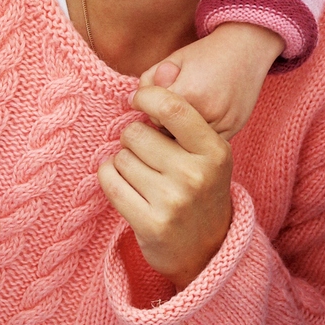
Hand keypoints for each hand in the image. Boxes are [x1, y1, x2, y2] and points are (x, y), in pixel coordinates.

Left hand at [98, 84, 233, 291]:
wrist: (208, 249)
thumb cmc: (200, 187)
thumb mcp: (205, 151)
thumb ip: (180, 114)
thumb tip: (153, 74)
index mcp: (214, 150)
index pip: (172, 106)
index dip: (146, 97)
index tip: (140, 102)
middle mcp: (196, 175)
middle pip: (136, 132)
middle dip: (134, 139)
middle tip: (149, 156)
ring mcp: (173, 202)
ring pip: (120, 158)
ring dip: (123, 163)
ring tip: (144, 177)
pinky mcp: (150, 224)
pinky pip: (109, 182)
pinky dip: (109, 179)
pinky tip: (125, 186)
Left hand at [141, 22, 284, 139]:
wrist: (248, 50)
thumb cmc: (206, 53)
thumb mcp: (172, 59)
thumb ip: (149, 80)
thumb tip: (133, 103)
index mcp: (190, 92)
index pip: (151, 112)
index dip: (145, 104)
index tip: (143, 98)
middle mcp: (208, 114)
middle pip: (164, 133)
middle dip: (158, 123)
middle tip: (163, 108)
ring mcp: (222, 129)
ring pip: (180, 146)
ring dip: (173, 136)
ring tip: (179, 116)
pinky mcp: (230, 136)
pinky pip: (198, 150)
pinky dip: (191, 142)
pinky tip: (192, 127)